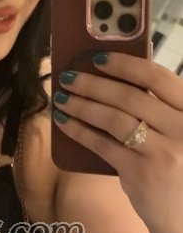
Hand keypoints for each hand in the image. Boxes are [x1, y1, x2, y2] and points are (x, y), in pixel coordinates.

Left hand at [52, 52, 182, 232]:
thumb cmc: (180, 167)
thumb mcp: (180, 132)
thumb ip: (160, 109)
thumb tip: (112, 80)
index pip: (160, 78)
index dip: (126, 64)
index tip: (98, 58)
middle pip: (131, 97)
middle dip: (93, 84)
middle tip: (68, 76)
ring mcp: (164, 153)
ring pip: (114, 118)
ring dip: (81, 104)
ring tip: (61, 97)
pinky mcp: (141, 174)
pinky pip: (103, 144)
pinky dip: (80, 130)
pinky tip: (64, 122)